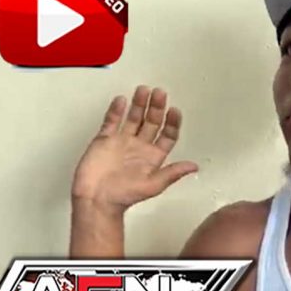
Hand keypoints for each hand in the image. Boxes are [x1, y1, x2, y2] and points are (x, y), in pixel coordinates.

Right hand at [71, 86, 197, 209]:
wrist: (96, 199)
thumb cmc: (123, 197)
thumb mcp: (154, 185)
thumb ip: (173, 173)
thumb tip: (193, 167)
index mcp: (153, 157)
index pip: (167, 135)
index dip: (172, 123)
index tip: (175, 111)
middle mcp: (139, 147)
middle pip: (151, 122)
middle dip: (156, 108)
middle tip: (160, 93)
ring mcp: (122, 142)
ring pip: (133, 118)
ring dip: (139, 104)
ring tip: (144, 90)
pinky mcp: (105, 140)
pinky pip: (112, 121)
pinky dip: (116, 110)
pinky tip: (122, 101)